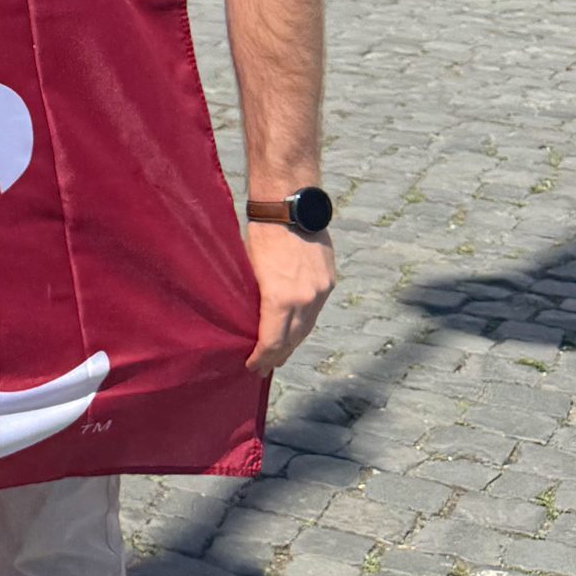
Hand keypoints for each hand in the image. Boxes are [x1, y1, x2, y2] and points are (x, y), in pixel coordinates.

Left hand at [242, 221, 334, 372]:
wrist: (289, 207)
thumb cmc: (259, 235)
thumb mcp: (247, 270)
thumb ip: (252, 299)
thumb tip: (247, 321)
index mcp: (280, 298)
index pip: (272, 340)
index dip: (261, 357)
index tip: (251, 366)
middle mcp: (306, 299)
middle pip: (293, 339)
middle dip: (278, 356)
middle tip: (264, 368)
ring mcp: (321, 290)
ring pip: (308, 327)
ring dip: (293, 343)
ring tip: (279, 355)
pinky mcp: (329, 281)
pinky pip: (316, 311)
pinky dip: (304, 324)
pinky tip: (294, 330)